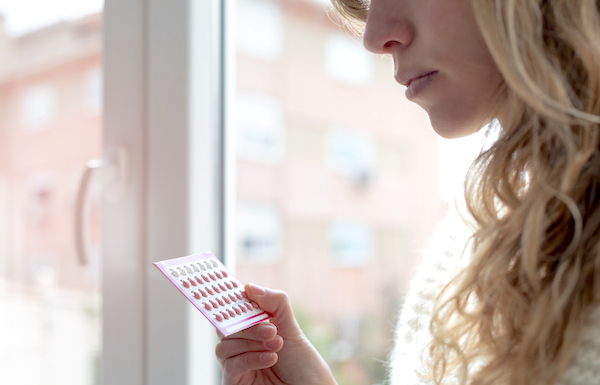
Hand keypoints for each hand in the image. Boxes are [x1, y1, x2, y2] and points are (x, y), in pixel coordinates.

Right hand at [215, 283, 337, 384]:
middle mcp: (240, 345)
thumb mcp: (290, 325)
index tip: (243, 296)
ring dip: (252, 343)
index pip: (232, 311)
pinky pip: (230, 365)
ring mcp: (236, 364)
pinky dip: (251, 358)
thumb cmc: (300, 361)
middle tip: (271, 329)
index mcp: (250, 328)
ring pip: (224, 346)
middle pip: (225, 328)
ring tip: (276, 345)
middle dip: (249, 327)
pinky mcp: (233, 381)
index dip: (232, 302)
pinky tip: (270, 358)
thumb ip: (273, 302)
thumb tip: (249, 287)